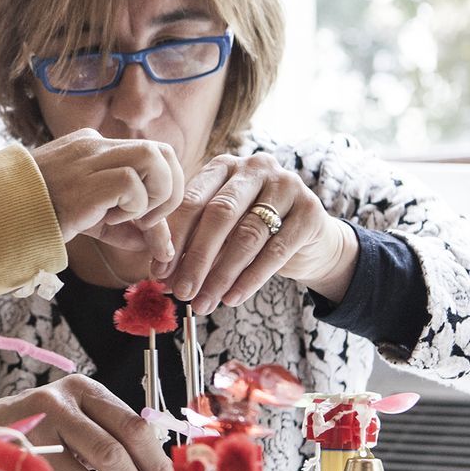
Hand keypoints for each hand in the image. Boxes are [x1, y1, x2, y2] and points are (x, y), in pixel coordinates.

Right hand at [32, 128, 184, 264]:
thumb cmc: (37, 218)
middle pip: (162, 150)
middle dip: (171, 189)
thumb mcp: (89, 219)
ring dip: (158, 194)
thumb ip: (124, 227)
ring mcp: (89, 159)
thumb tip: (157, 245)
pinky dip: (134, 207)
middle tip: (151, 220)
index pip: (148, 156)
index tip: (146, 221)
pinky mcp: (85, 180)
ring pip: (154, 156)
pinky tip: (109, 220)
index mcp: (93, 148)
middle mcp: (94, 146)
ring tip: (135, 218)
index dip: (160, 190)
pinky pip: (132, 183)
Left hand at [152, 152, 359, 313]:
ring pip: (247, 235)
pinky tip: (232, 299)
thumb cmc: (249, 232)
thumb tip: (161, 277)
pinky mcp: (310, 211)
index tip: (159, 272)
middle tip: (182, 292)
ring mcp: (287, 185)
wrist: (307, 239)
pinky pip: (275, 251)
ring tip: (204, 303)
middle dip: (196, 259)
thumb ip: (191, 245)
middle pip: (220, 215)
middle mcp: (255, 168)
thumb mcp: (219, 232)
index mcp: (223, 167)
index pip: (192, 201)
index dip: (175, 239)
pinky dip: (250, 279)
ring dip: (221, 275)